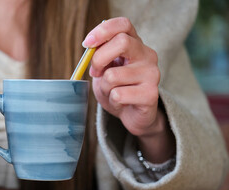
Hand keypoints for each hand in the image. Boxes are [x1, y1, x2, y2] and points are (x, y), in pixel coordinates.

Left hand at [84, 18, 174, 162]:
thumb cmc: (118, 89)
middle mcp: (147, 55)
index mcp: (136, 44)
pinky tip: (121, 103)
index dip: (103, 30)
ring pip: (113, 75)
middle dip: (99, 59)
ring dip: (104, 87)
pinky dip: (112, 100)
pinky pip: (118, 94)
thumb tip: (90, 45)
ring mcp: (152, 74)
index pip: (123, 25)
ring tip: (112, 92)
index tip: (87, 44)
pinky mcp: (151, 94)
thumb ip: (100, 56)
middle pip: (121, 42)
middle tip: (95, 73)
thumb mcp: (105, 69)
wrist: (133, 115)